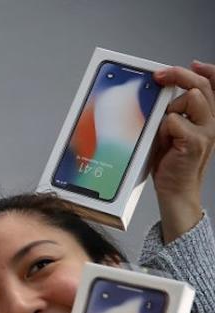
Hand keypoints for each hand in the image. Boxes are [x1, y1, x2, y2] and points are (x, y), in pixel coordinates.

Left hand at [152, 61, 214, 241]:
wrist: (176, 190)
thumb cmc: (171, 162)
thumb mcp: (172, 132)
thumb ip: (174, 113)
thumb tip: (163, 92)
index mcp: (208, 117)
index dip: (206, 71)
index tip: (192, 64)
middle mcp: (212, 121)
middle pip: (201, 86)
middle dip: (179, 75)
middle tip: (160, 75)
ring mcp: (207, 131)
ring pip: (189, 99)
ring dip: (169, 110)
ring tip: (164, 131)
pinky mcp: (196, 141)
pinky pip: (174, 120)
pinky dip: (163, 129)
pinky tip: (164, 142)